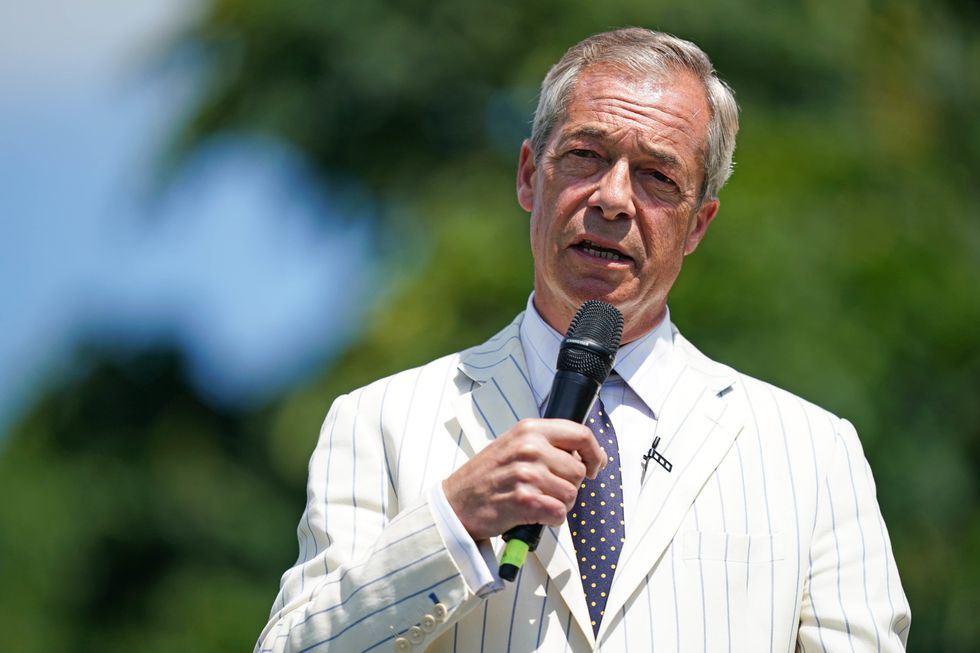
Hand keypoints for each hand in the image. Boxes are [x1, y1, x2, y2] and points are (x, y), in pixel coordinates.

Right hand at [442, 418, 606, 540]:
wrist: (455, 503)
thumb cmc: (485, 477)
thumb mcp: (513, 445)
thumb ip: (545, 444)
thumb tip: (583, 454)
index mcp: (529, 430)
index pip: (581, 434)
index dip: (595, 453)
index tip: (595, 465)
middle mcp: (530, 448)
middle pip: (578, 471)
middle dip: (569, 485)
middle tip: (546, 490)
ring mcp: (527, 474)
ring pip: (571, 494)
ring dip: (559, 504)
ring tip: (536, 502)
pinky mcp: (525, 501)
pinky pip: (559, 513)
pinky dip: (551, 519)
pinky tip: (534, 515)